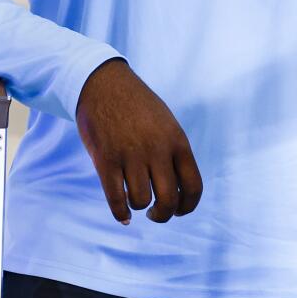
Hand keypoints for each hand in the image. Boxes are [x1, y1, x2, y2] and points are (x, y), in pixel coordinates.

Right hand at [74, 59, 202, 224]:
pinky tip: (123, 215)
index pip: (193, 187)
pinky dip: (120, 213)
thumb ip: (173, 153)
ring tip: (135, 201)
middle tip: (155, 213)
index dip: (188, 206)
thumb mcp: (165, 124)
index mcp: (177, 141)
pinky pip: (116, 198)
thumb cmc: (136, 106)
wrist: (103, 82)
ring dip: (139, 207)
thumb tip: (178, 191)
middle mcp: (157, 149)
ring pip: (141, 200)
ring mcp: (130, 154)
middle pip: (169, 200)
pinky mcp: (106, 159)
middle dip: (163, 214)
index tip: (178, 210)